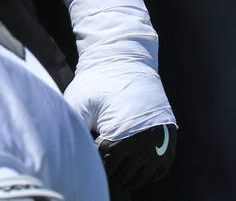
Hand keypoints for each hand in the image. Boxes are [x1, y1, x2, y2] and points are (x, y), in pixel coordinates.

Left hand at [63, 0, 176, 188]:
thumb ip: (75, 130)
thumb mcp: (78, 103)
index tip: (83, 151)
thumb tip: (67, 155)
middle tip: (93, 156)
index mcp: (123, 136)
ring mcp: (161, 143)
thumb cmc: (97, 81)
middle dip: (106, 167)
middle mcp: (147, 144)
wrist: (125, 59)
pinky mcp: (169, 140)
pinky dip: (142, 172)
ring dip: (124, 173)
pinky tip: (126, 166)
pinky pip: (156, 170)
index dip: (91, 161)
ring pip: (140, 175)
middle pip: (122, 173)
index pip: (105, 166)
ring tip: (107, 158)